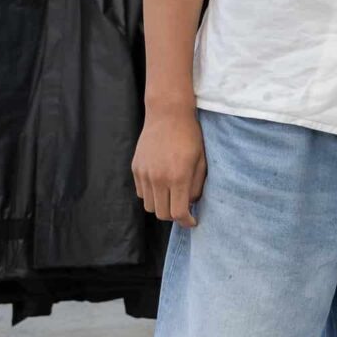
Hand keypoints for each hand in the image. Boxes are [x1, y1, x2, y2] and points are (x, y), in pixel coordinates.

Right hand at [132, 106, 207, 226]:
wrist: (168, 114)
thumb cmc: (190, 136)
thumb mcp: (201, 161)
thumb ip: (196, 186)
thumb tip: (191, 204)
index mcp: (178, 177)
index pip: (178, 212)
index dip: (186, 222)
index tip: (192, 222)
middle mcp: (158, 178)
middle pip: (162, 214)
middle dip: (174, 216)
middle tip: (183, 208)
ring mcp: (144, 174)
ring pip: (149, 206)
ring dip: (161, 205)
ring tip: (171, 195)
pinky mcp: (136, 168)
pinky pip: (141, 192)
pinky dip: (151, 194)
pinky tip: (161, 184)